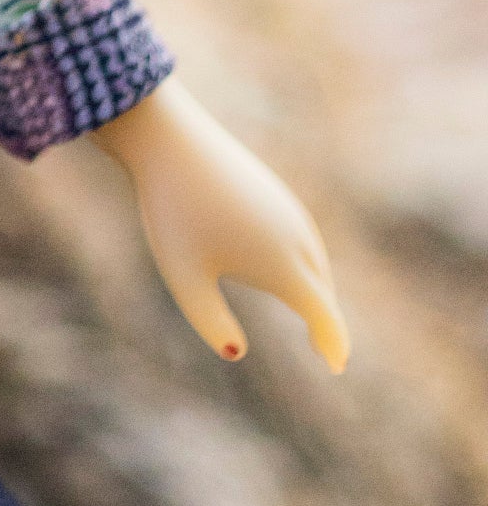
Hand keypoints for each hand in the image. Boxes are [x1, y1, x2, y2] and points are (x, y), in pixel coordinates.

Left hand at [93, 78, 348, 372]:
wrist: (169, 138)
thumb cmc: (173, 211)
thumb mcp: (184, 277)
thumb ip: (210, 322)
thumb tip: (237, 351)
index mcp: (284, 265)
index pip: (324, 315)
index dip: (333, 343)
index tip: (336, 367)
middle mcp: (298, 237)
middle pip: (322, 290)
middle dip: (327, 321)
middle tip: (328, 354)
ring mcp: (289, 209)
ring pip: (315, 260)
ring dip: (318, 288)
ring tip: (315, 317)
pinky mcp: (273, 190)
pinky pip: (301, 236)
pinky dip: (305, 261)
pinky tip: (291, 267)